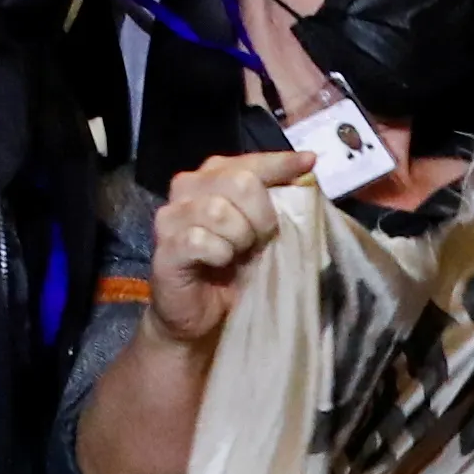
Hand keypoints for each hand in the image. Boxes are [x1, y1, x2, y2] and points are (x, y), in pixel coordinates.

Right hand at [147, 150, 313, 349]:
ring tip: (237, 253)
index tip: (309, 162)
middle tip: (260, 239)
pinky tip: (220, 263)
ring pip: (218, 211)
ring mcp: (171, 216)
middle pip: (239, 182)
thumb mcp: (262, 228)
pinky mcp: (164, 248)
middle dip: (261, 215)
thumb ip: (279, 199)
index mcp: (213, 175)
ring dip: (239, 238)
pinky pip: (199, 241)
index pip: (251, 161)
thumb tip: (307, 172)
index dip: (281, 163)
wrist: (204, 312)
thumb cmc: (235, 265)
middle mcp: (187, 186)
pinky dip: (219, 254)